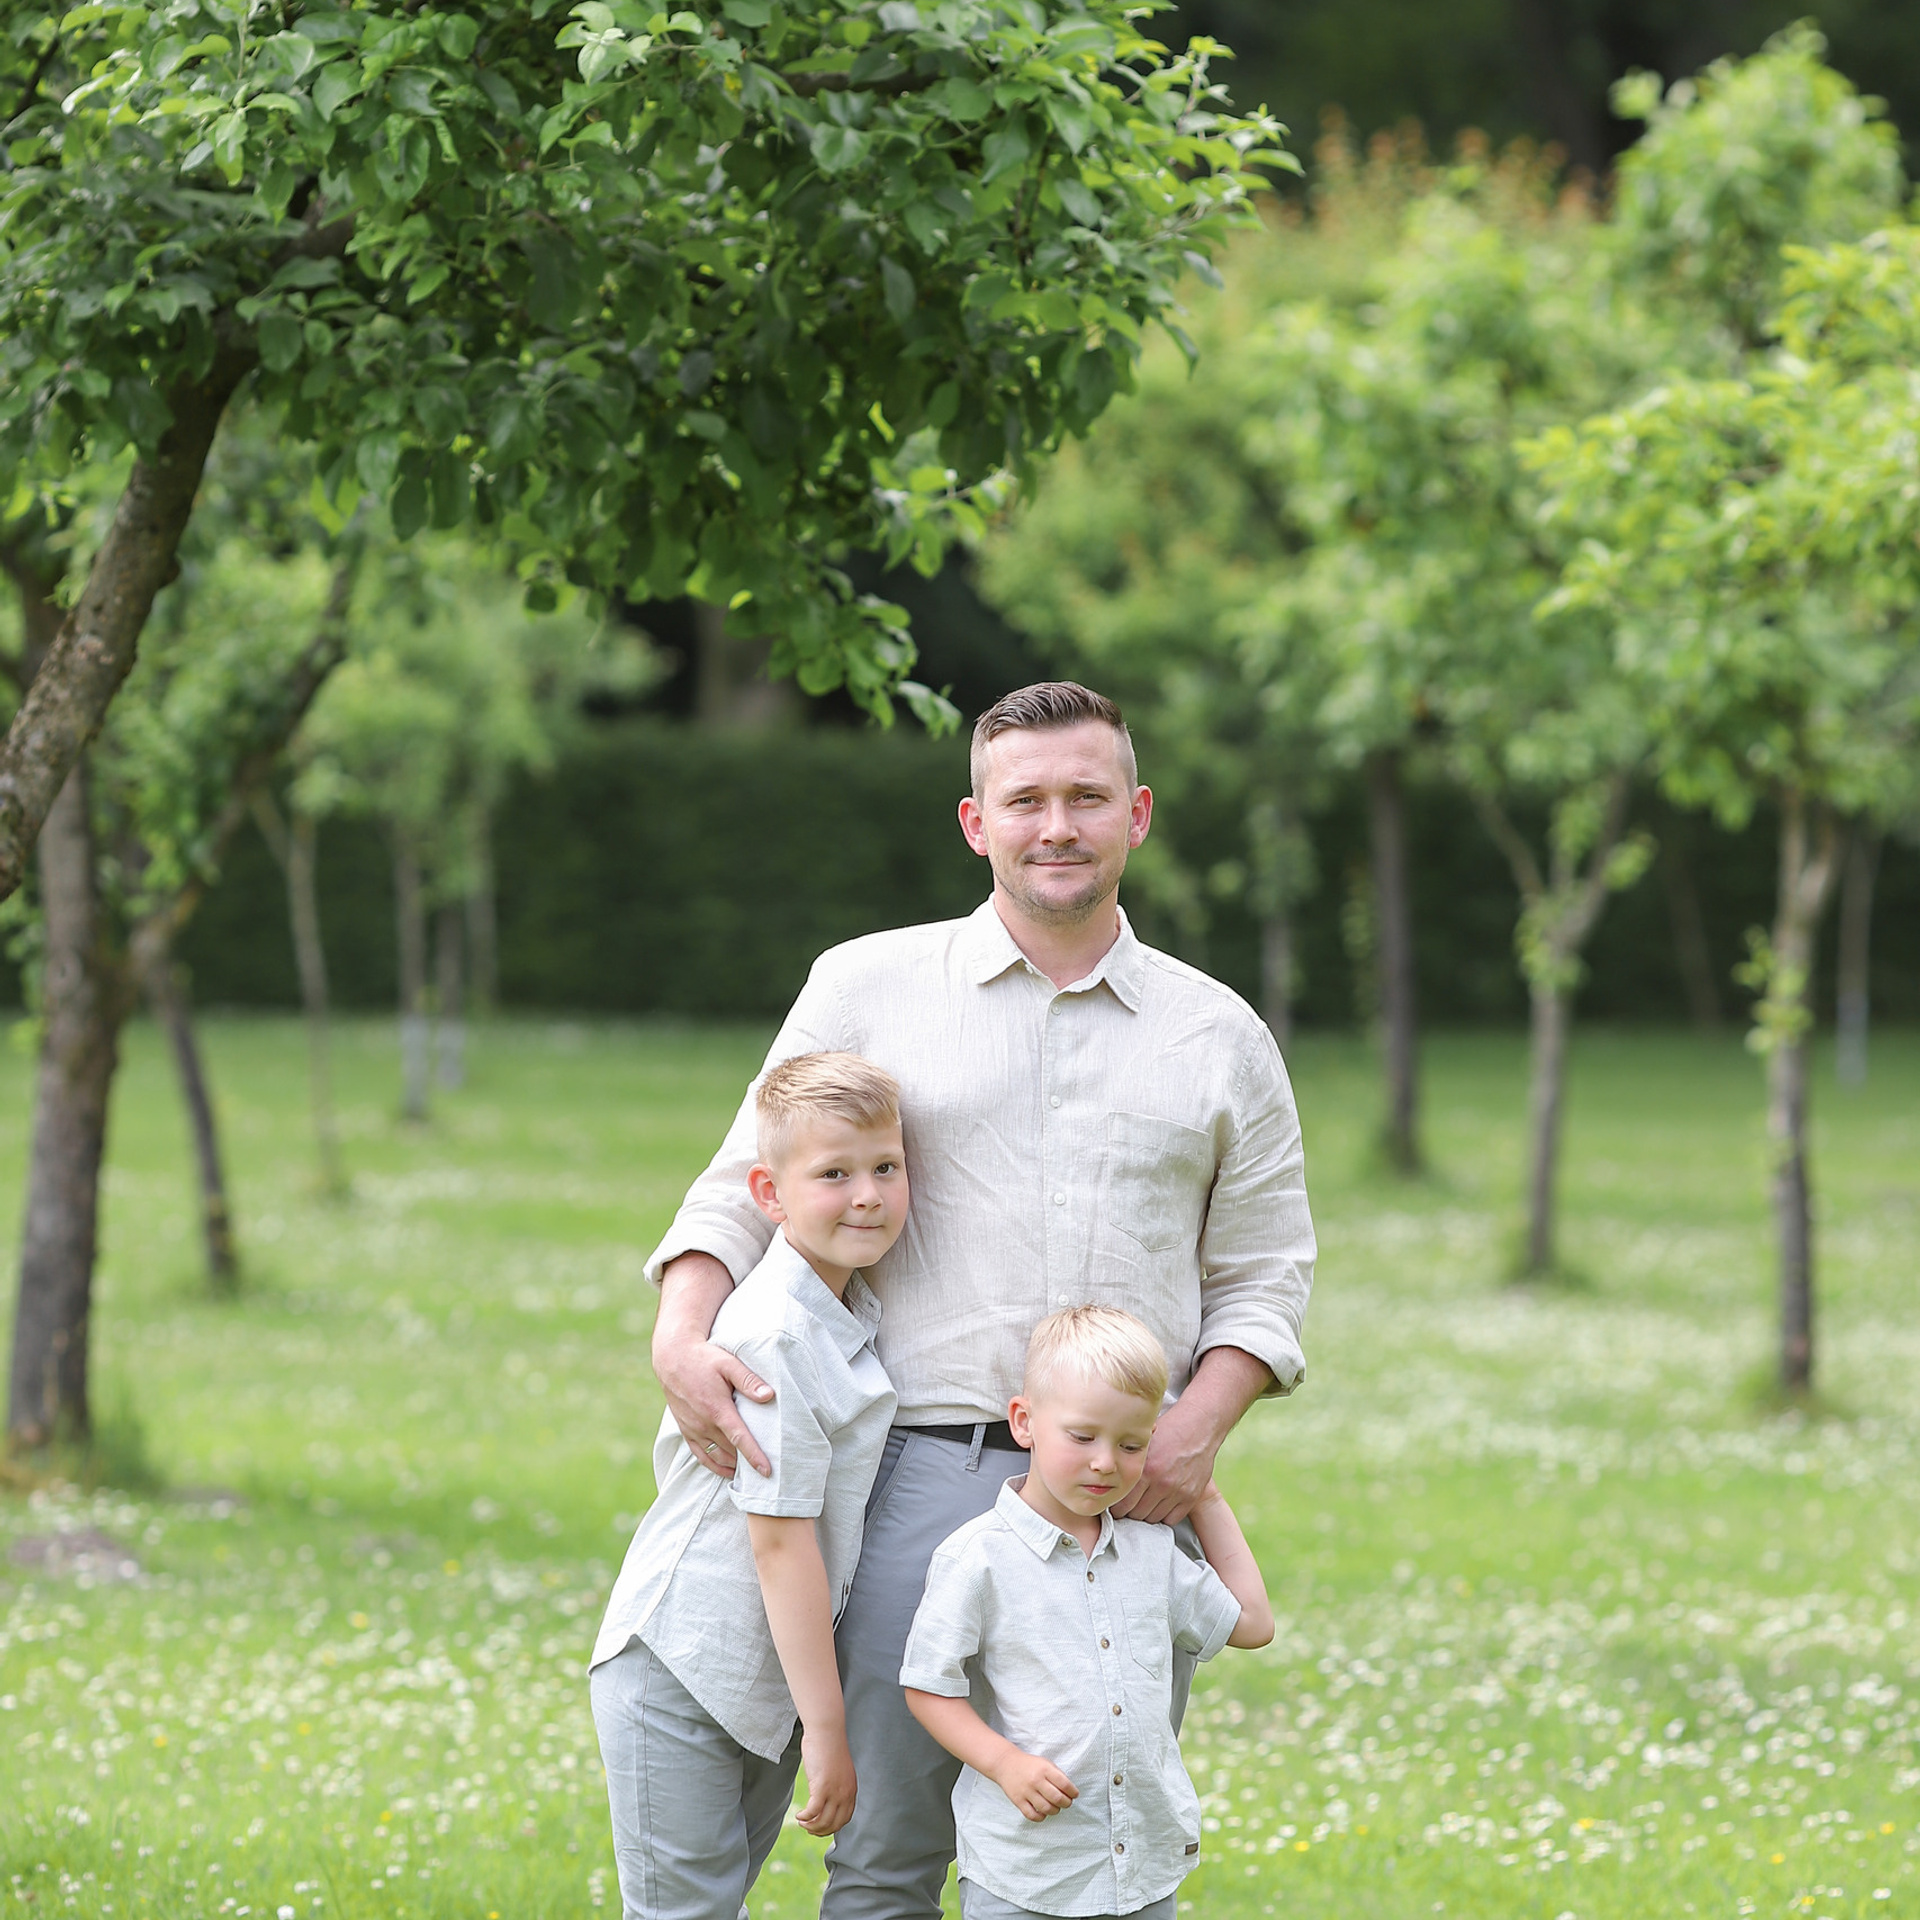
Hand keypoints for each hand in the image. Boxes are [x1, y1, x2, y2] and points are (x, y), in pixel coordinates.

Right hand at [653, 1252, 771, 1477]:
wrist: (672, 1357)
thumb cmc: (704, 1358)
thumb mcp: (728, 1363)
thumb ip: (749, 1381)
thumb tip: (769, 1396)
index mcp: (716, 1408)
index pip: (740, 1439)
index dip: (754, 1456)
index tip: (767, 1471)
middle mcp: (703, 1423)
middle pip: (731, 1451)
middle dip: (748, 1464)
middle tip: (767, 1472)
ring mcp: (693, 1428)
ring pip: (717, 1456)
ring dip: (734, 1466)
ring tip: (751, 1474)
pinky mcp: (686, 1430)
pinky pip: (701, 1455)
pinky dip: (715, 1465)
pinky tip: (728, 1470)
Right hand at [796, 1725, 856, 1835]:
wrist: (827, 1731)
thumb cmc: (829, 1746)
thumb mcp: (838, 1769)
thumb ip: (837, 1784)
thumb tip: (827, 1796)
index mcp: (851, 1789)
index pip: (845, 1818)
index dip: (831, 1827)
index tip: (820, 1827)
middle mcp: (846, 1793)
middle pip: (834, 1824)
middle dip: (820, 1830)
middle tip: (808, 1828)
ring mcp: (835, 1791)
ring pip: (823, 1821)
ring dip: (811, 1826)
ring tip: (802, 1822)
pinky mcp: (822, 1787)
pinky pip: (813, 1812)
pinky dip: (805, 1817)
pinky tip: (799, 1815)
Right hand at [990, 1748, 1078, 1821]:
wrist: (1006, 1764)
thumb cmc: (1030, 1765)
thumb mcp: (1045, 1763)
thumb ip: (1057, 1775)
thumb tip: (1070, 1792)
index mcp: (1044, 1769)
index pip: (1064, 1784)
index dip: (1073, 1792)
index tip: (1074, 1794)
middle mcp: (1036, 1780)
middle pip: (1057, 1798)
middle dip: (1066, 1803)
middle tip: (1067, 1802)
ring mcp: (1026, 1791)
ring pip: (1046, 1808)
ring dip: (1055, 1811)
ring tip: (1056, 1807)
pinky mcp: (1018, 1801)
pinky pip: (1032, 1815)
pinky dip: (1041, 1817)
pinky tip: (1043, 1813)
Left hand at [1110, 1394, 1218, 1524]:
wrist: (1199, 1426)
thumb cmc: (1168, 1430)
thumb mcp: (1144, 1442)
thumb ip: (1129, 1461)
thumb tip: (1108, 1477)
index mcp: (1145, 1469)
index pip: (1122, 1504)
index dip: (1116, 1506)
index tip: (1115, 1502)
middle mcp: (1161, 1483)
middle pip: (1136, 1514)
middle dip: (1130, 1511)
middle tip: (1128, 1505)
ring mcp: (1178, 1492)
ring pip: (1153, 1518)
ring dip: (1146, 1513)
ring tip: (1143, 1503)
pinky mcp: (1191, 1496)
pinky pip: (1171, 1519)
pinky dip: (1164, 1515)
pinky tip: (1159, 1504)